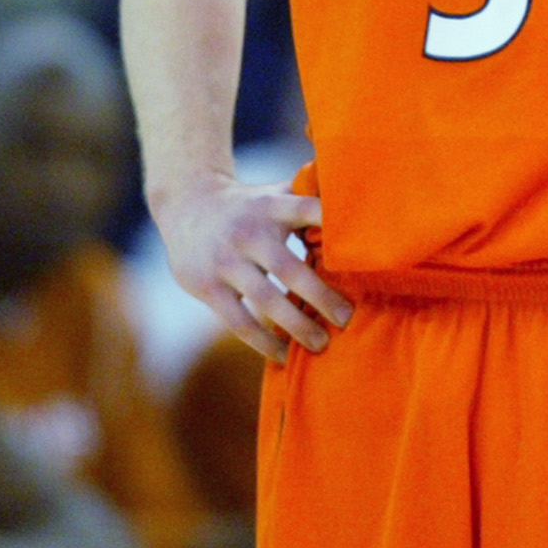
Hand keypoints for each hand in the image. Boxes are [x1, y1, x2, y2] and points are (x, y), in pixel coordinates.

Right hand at [154, 177, 351, 360]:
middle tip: (347, 318)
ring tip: (321, 344)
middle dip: (321, 296)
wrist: (186, 204)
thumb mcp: (275, 193)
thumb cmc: (249, 204)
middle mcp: (249, 233)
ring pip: (265, 300)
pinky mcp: (208, 286)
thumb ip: (311, 199)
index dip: (331, 223)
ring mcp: (226, 261)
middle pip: (289, 269)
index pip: (307, 210)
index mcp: (273, 207)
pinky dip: (263, 341)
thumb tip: (361, 206)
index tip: (360, 247)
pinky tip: (283, 354)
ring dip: (296, 326)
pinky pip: (239, 321)